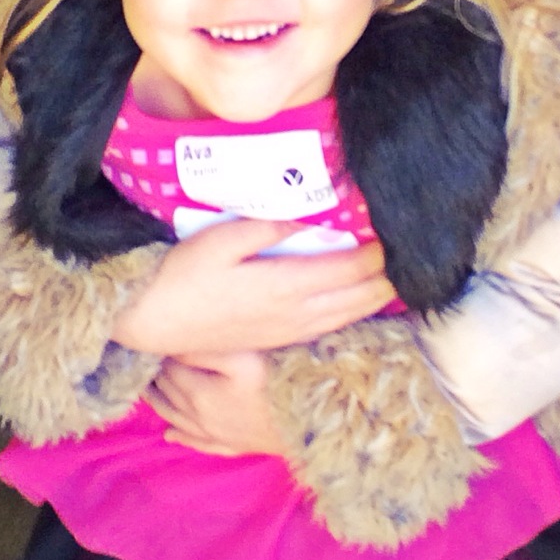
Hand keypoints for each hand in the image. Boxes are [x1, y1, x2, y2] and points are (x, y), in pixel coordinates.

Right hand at [112, 215, 392, 354]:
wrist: (153, 322)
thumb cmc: (182, 274)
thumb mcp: (221, 239)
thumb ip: (267, 228)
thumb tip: (305, 218)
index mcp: (283, 285)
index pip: (344, 269)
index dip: (373, 256)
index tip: (392, 238)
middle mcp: (292, 313)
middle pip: (354, 298)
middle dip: (383, 282)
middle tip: (406, 264)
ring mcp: (285, 331)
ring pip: (343, 318)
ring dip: (371, 303)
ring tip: (392, 288)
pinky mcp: (274, 341)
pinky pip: (324, 330)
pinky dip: (349, 319)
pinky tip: (355, 310)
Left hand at [144, 351, 286, 456]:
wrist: (310, 425)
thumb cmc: (279, 386)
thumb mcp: (244, 359)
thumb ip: (207, 352)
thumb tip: (176, 347)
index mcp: (199, 394)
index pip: (170, 370)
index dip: (161, 355)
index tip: (157, 341)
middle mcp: (199, 418)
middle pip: (168, 394)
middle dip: (156, 377)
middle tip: (146, 361)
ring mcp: (216, 436)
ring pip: (176, 420)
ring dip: (159, 405)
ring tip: (148, 391)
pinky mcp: (233, 446)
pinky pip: (199, 444)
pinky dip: (182, 438)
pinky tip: (170, 436)